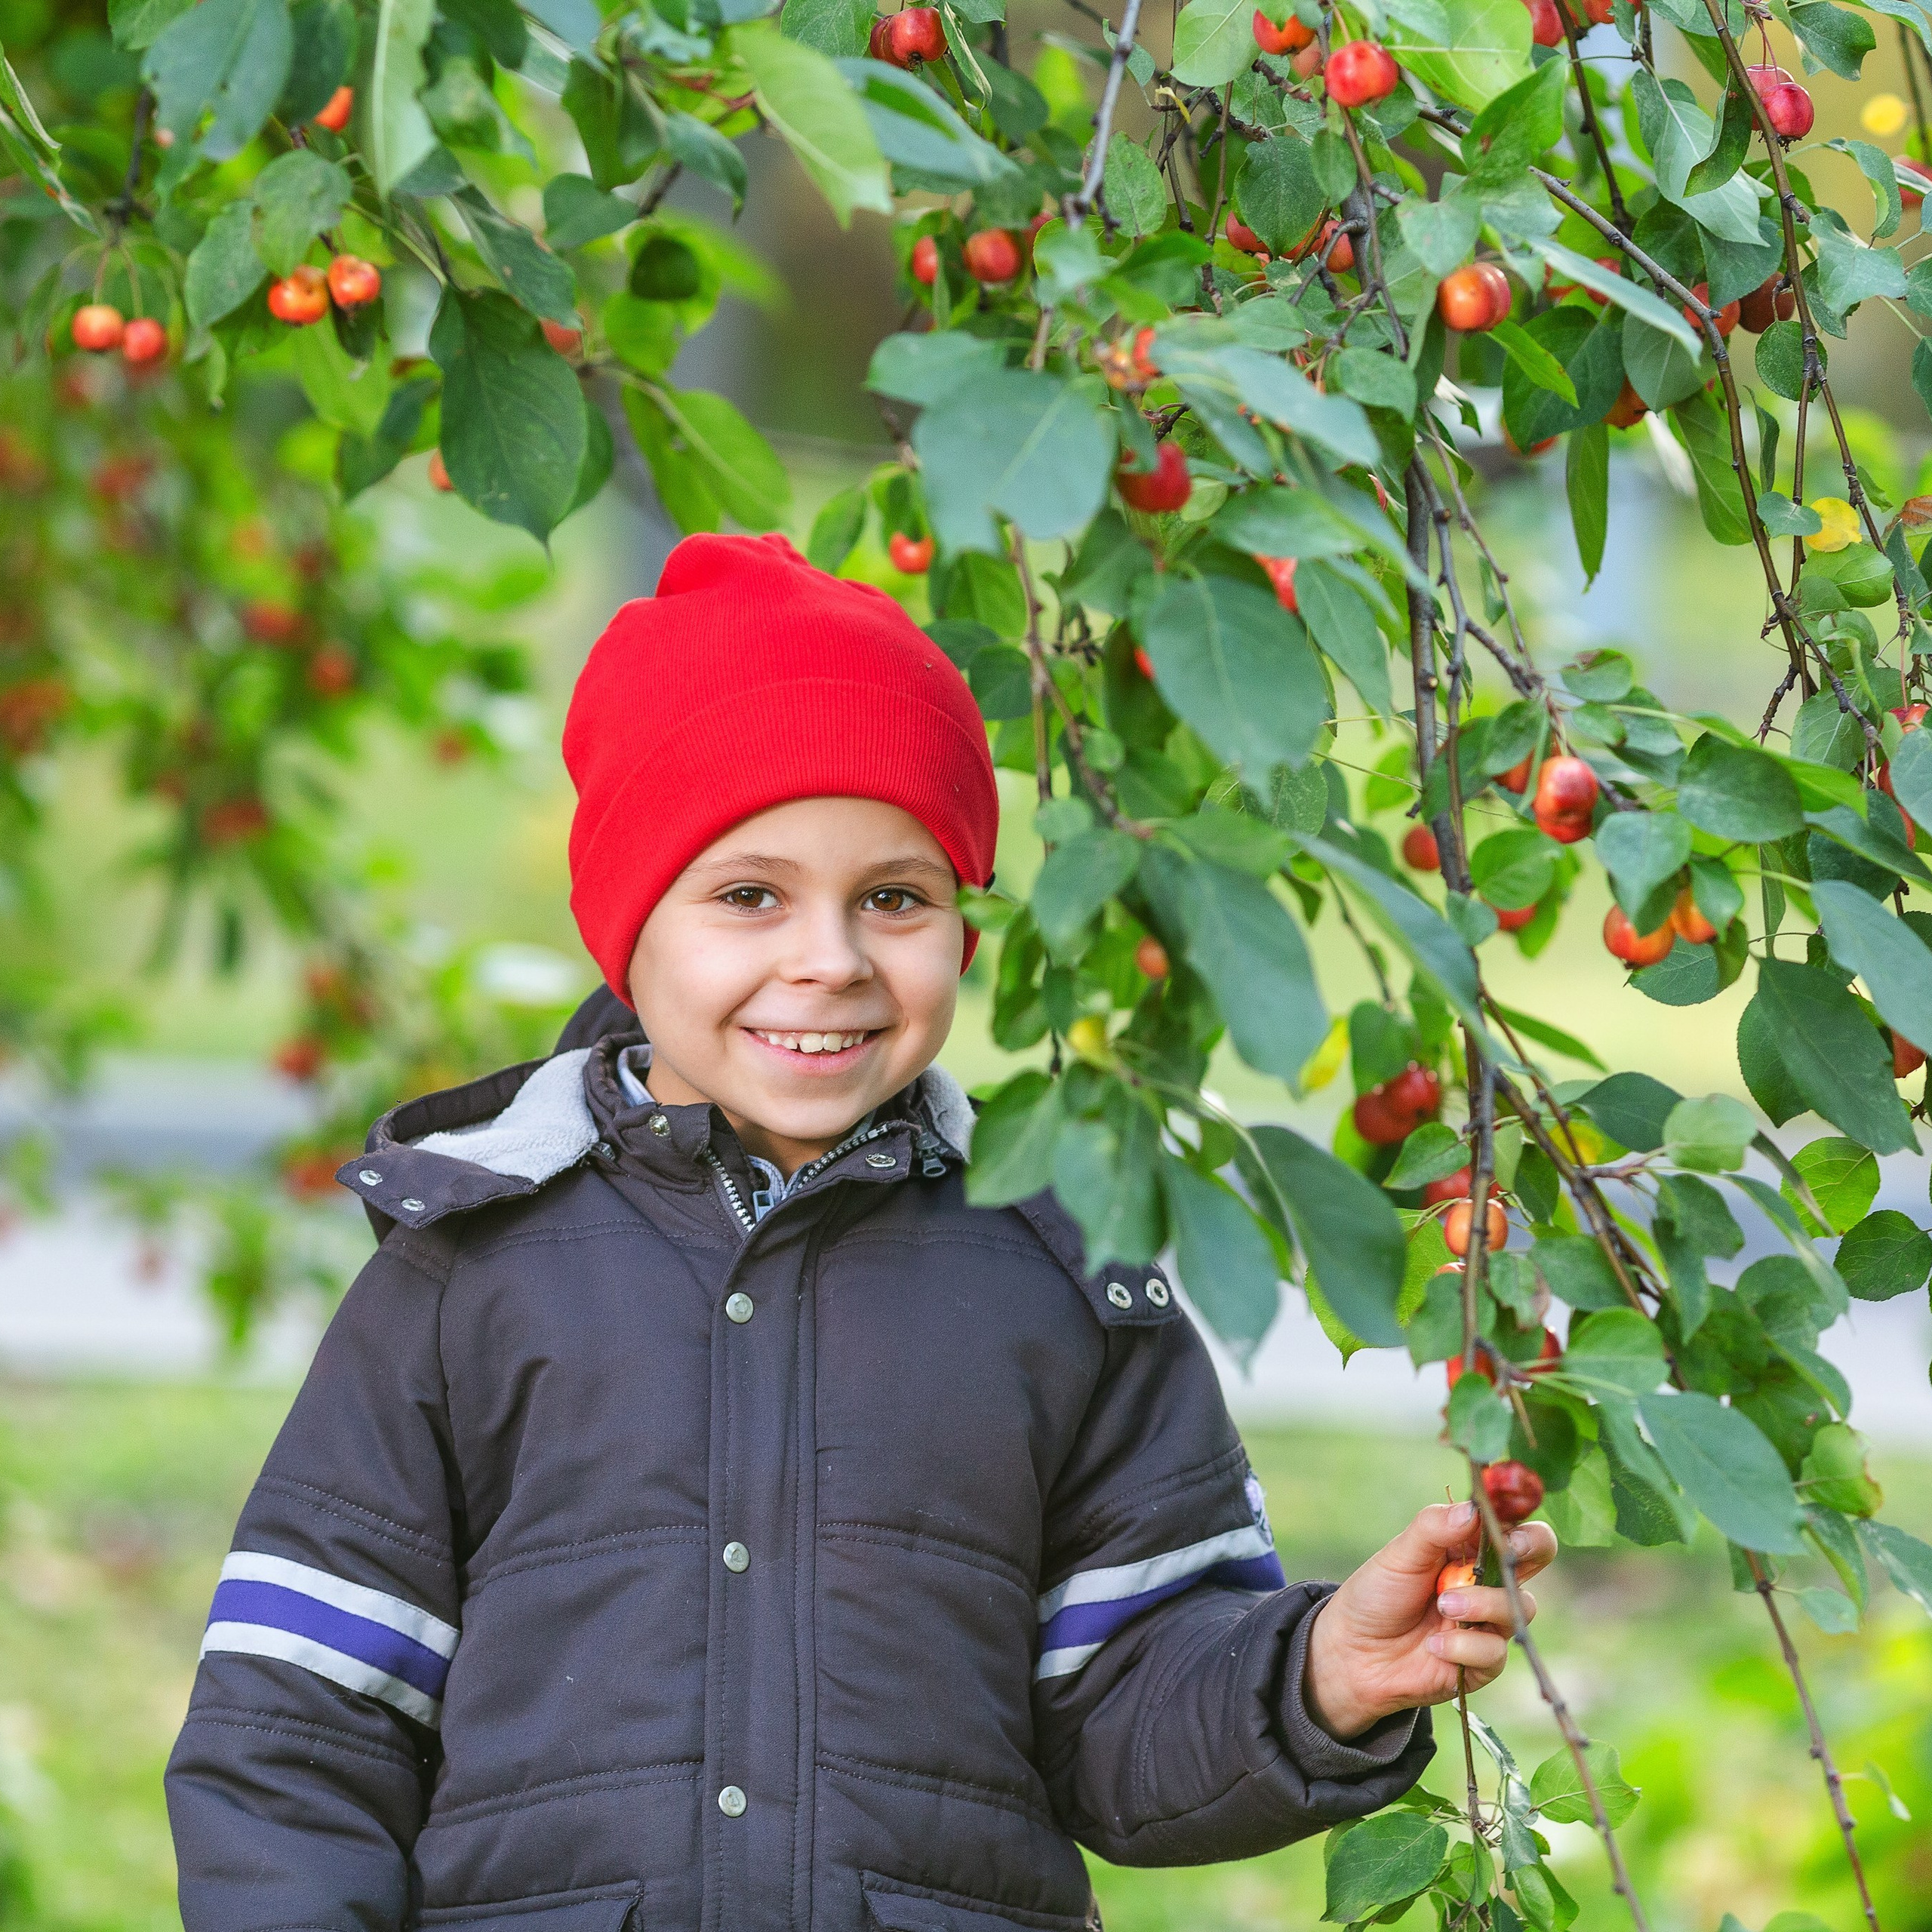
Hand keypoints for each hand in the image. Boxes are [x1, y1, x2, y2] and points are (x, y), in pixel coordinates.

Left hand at [1302, 1500, 1557, 1741]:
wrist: (1353, 1652)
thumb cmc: (1378, 1594)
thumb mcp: (1399, 1554)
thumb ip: (1434, 1528)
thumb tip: (1474, 1509)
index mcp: (1469, 1546)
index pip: (1510, 1522)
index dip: (1518, 1514)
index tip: (1508, 1516)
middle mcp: (1487, 1581)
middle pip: (1536, 1555)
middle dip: (1529, 1548)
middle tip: (1508, 1551)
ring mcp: (1489, 1621)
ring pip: (1519, 1606)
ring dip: (1482, 1604)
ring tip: (1443, 1605)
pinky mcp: (1482, 1662)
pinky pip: (1495, 1651)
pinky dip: (1464, 1646)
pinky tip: (1434, 1645)